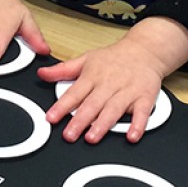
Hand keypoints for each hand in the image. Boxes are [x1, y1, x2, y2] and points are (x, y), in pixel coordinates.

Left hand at [39, 17, 187, 143]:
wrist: (146, 49)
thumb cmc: (114, 58)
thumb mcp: (86, 59)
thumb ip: (63, 70)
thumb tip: (42, 73)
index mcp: (93, 76)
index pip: (74, 93)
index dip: (61, 106)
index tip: (51, 118)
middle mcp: (109, 84)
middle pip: (92, 104)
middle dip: (80, 121)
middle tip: (69, 135)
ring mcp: (127, 91)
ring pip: (114, 109)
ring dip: (103, 124)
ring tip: (92, 137)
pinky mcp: (145, 97)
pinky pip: (142, 112)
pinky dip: (137, 124)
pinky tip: (131, 136)